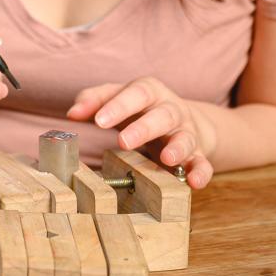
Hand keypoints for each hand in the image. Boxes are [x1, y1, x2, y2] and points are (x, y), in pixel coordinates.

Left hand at [67, 76, 215, 187]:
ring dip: (178, 149)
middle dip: (143, 128)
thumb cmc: (140, 108)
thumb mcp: (117, 98)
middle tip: (123, 142)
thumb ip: (94, 101)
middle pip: (162, 116)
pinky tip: (194, 183)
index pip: (136, 94)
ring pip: (185, 138)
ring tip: (166, 158)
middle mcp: (171, 110)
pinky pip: (203, 163)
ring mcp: (186, 132)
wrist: (181, 120)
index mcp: (149, 92)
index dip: (118, 106)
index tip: (98, 121)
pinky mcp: (198, 154)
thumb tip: (71, 113)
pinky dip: (201, 172)